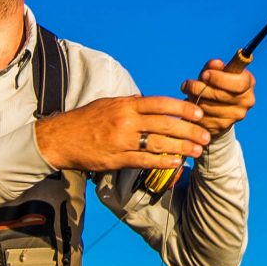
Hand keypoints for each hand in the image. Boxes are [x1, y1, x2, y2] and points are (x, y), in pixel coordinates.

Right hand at [35, 94, 212, 172]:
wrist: (60, 138)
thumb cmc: (86, 120)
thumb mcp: (110, 104)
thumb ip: (132, 104)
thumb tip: (153, 104)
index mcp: (126, 105)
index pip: (160, 103)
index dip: (182, 108)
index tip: (199, 113)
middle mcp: (126, 121)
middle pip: (165, 124)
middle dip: (189, 130)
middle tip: (206, 136)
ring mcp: (122, 141)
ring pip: (159, 143)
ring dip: (182, 148)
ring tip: (198, 151)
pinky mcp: (116, 159)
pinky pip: (144, 160)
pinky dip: (163, 161)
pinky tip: (177, 162)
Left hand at [180, 60, 254, 131]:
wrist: (220, 106)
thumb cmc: (218, 82)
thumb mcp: (217, 72)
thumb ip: (215, 67)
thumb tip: (215, 63)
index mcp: (248, 84)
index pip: (238, 84)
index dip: (219, 79)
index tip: (204, 74)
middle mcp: (246, 102)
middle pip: (220, 95)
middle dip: (200, 88)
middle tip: (188, 84)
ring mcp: (235, 117)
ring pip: (209, 108)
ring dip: (194, 99)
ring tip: (188, 93)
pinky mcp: (222, 127)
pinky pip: (203, 119)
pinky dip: (194, 111)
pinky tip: (191, 104)